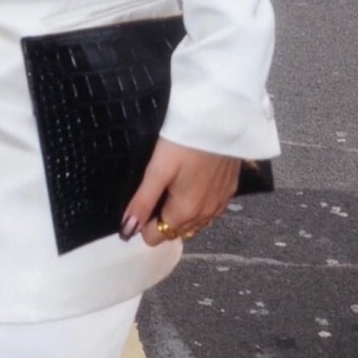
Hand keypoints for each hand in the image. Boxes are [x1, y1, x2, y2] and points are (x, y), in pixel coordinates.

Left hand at [121, 139, 239, 246]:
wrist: (220, 119)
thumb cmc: (183, 142)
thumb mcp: (157, 170)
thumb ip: (142, 203)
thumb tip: (127, 231)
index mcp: (184, 213)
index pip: (155, 238)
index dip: (143, 222)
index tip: (144, 199)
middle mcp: (205, 215)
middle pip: (175, 232)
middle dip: (162, 219)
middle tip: (158, 189)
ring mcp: (220, 204)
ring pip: (194, 224)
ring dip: (181, 214)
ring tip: (175, 185)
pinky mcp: (230, 191)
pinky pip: (210, 211)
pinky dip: (198, 205)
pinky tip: (194, 183)